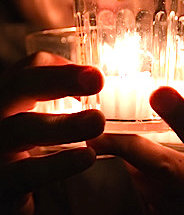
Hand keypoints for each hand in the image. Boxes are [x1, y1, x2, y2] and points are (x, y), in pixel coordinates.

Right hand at [0, 52, 104, 214]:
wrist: (2, 193)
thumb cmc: (19, 151)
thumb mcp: (33, 120)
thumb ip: (55, 101)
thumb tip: (97, 84)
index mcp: (6, 96)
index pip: (28, 69)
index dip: (61, 67)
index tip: (94, 74)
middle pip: (22, 85)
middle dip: (61, 79)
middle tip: (97, 79)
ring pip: (24, 127)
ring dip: (65, 123)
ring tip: (98, 121)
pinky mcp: (2, 182)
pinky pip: (27, 171)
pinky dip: (59, 164)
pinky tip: (86, 156)